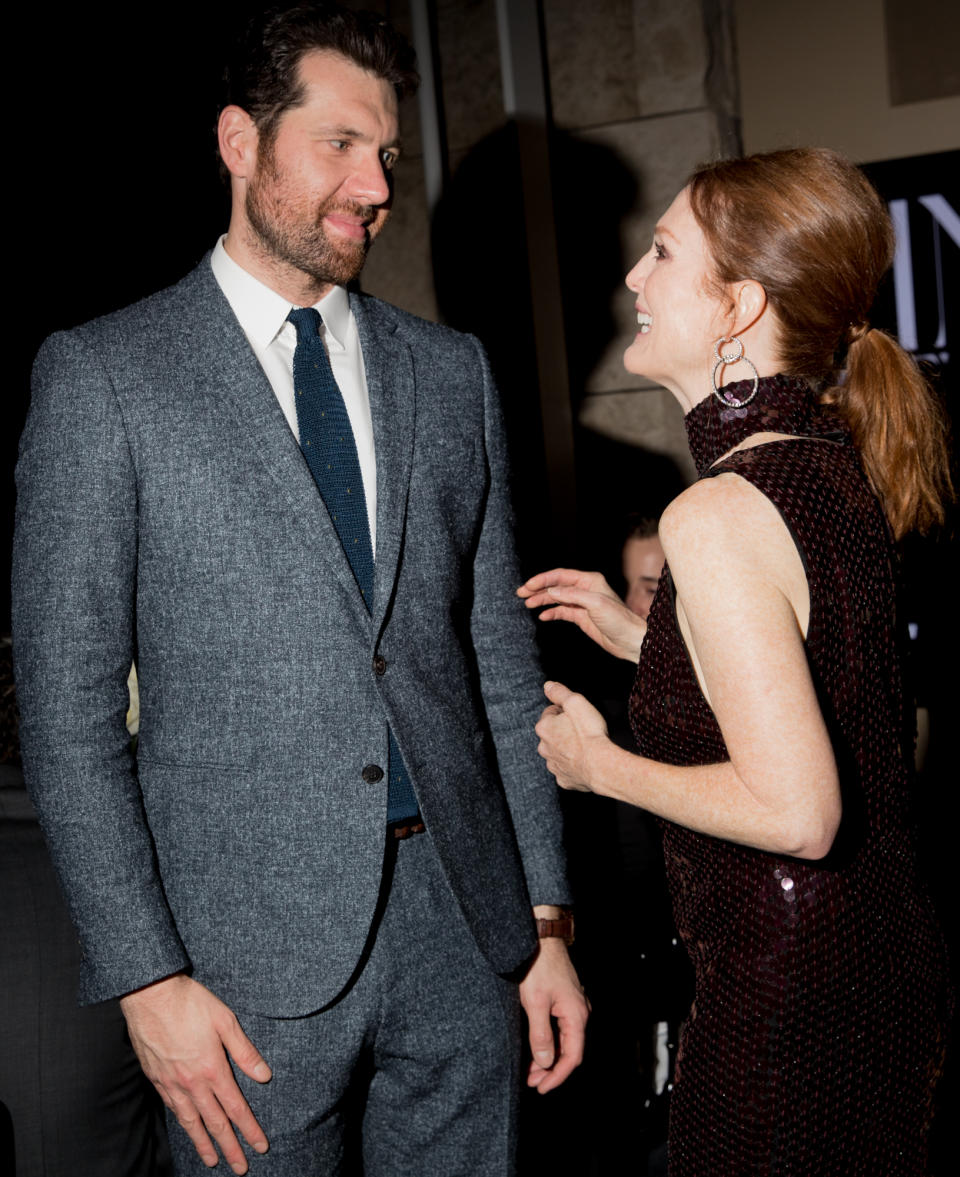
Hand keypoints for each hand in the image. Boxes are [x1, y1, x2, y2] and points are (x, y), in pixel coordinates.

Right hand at [120, 973, 270, 1172]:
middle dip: (230, 1147)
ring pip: (190, 1122)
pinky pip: (172, 1108)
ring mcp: (172, 1083)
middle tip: (240, 1168)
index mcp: (213, 1069)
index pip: (236, 1108)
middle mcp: (192, 1082)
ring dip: (203, 1144)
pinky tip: (188, 1128)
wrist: (150, 996)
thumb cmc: (191, 1003)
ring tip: (213, 1161)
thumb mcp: (225, 1021)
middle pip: (214, 1123)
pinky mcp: (156, 1078)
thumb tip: (264, 1075)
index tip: (260, 1146)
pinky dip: (183, 1124)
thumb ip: (245, 1051)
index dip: (249, 1130)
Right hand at [517, 569, 645, 661]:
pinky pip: (562, 611)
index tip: (528, 585)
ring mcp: (582, 604)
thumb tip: (552, 590)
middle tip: (521, 593)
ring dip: (542, 600)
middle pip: (556, 586)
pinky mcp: (581, 617)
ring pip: (557, 598)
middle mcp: (585, 589)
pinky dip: (551, 612)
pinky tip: (542, 615)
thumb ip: (572, 595)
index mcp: (589, 581)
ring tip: (527, 604)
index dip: (543, 579)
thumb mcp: (595, 604)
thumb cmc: (619, 620)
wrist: (630, 640)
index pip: (561, 576)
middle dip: (538, 589)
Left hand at [519, 931, 588, 1092]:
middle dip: (551, 1070)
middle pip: (570, 1051)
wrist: (541, 938)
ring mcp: (573, 1005)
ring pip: (565, 1041)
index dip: (557, 1076)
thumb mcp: (535, 1003)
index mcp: (576, 1016)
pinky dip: (550, 1042)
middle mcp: (580, 1012)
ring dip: (549, 1058)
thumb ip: (541, 1035)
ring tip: (531, 1071)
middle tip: (532, 1083)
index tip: (541, 1088)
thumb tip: (545, 1063)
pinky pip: (561, 1029)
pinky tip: (537, 1049)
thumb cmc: (538, 967)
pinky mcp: (565, 999)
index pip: (572, 1057)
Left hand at [535, 680, 609, 792]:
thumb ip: (560, 692)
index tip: (577, 714)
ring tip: (585, 746)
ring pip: (558, 753)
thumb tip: (548, 686)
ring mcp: (554, 765)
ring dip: (567, 749)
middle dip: (564, 731)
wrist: (601, 765)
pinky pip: (567, 771)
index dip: (565, 711)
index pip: (550, 713)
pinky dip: (574, 767)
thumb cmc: (589, 733)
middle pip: (552, 734)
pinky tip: (584, 762)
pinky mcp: (564, 780)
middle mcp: (544, 748)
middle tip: (582, 730)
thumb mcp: (576, 702)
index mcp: (544, 728)